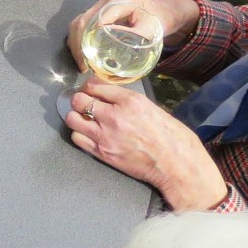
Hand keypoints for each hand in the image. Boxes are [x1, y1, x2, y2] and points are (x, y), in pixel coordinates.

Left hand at [66, 78, 229, 211]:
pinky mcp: (102, 152)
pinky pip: (77, 139)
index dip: (88, 86)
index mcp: (130, 100)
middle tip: (83, 104)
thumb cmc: (168, 134)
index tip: (88, 90)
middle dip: (79, 100)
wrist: (174, 162)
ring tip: (83, 120)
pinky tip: (88, 135)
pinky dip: (79, 135)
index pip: (95, 85)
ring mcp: (105, 135)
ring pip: (73, 120)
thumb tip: (107, 95)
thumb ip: (126, 100)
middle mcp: (114, 115)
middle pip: (79, 100)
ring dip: (76, 118)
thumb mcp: (149, 107)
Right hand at [67, 0, 199, 64]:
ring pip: (80, 19)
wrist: (170, 9)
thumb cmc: (163, 19)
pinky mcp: (104, 6)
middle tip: (81, 65)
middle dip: (77, 44)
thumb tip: (108, 45)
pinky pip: (86, 20)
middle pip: (82, 19)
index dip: (85, 43)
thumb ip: (132, 36)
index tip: (87, 63)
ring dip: (76, 41)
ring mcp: (105, 0)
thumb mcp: (151, 30)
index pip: (94, 21)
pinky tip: (84, 51)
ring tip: (81, 60)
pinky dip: (81, 36)